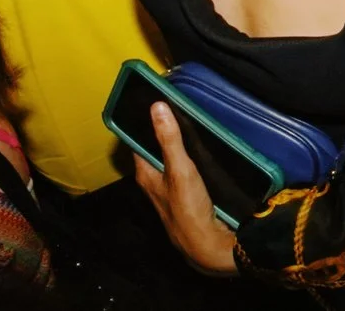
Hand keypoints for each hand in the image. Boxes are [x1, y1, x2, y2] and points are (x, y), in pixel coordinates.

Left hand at [128, 104, 240, 276]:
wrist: (207, 245)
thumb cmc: (188, 208)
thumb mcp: (180, 169)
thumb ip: (169, 139)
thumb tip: (156, 105)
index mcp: (145, 174)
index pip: (138, 142)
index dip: (143, 123)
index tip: (153, 100)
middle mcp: (153, 182)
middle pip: (155, 151)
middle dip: (163, 132)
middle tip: (177, 106)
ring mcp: (169, 191)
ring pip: (170, 161)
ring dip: (177, 146)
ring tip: (191, 122)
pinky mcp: (185, 197)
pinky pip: (183, 171)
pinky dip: (189, 159)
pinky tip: (202, 151)